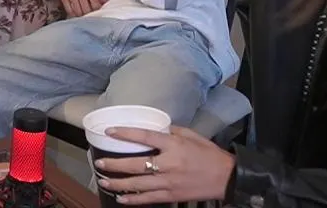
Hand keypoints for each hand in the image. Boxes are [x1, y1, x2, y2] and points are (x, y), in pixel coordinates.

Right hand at [58, 0, 105, 16]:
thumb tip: (107, 5)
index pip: (96, 5)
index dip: (97, 12)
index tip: (97, 15)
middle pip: (86, 10)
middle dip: (89, 16)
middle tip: (90, 18)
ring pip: (77, 11)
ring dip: (81, 17)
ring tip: (83, 18)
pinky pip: (69, 10)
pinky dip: (73, 15)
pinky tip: (75, 15)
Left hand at [92, 126, 234, 204]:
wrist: (227, 177)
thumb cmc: (209, 154)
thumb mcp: (192, 135)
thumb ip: (171, 131)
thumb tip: (153, 127)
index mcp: (173, 145)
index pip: (144, 137)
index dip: (125, 134)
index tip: (109, 131)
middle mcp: (168, 164)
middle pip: (135, 164)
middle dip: (114, 164)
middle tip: (99, 163)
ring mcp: (169, 182)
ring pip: (138, 184)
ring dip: (118, 183)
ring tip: (103, 180)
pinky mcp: (172, 196)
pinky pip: (148, 198)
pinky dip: (133, 200)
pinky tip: (120, 198)